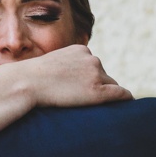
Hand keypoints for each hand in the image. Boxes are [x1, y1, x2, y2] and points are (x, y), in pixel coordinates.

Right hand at [6, 45, 131, 107]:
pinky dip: (125, 98)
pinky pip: (121, 94)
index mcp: (81, 50)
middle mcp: (92, 59)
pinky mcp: (98, 91)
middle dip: (99, 86)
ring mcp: (96, 74)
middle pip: (104, 76)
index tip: (83, 90)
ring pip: (111, 85)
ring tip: (91, 105)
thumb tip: (68, 79)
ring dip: (106, 94)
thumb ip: (64, 68)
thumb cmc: (33, 78)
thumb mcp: (51, 65)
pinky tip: (127, 104)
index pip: (94, 65)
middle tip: (85, 101)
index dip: (89, 79)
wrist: (28, 83)